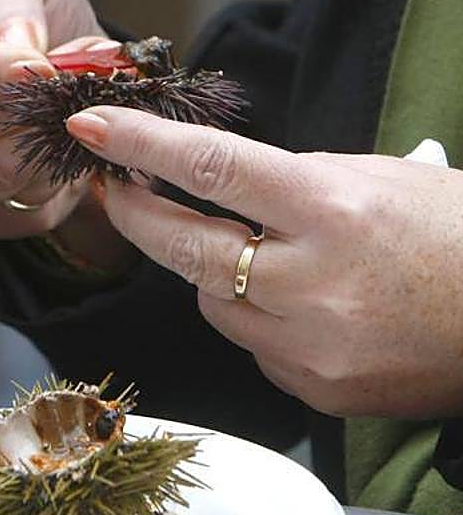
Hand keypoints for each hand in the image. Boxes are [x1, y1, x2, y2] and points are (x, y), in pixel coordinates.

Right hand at [0, 0, 106, 240]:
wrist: (45, 75)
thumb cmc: (16, 14)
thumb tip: (17, 45)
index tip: (39, 64)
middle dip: (28, 107)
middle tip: (81, 78)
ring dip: (50, 140)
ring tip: (76, 103)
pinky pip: (21, 209)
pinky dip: (58, 175)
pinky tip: (66, 140)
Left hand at [67, 105, 462, 417]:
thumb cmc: (457, 235)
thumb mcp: (381, 177)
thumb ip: (292, 180)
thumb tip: (214, 181)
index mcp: (333, 210)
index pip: (210, 168)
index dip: (139, 144)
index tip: (90, 125)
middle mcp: (314, 283)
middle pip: (184, 248)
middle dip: (135, 215)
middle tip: (112, 189)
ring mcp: (311, 346)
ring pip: (213, 302)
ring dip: (214, 273)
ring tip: (265, 255)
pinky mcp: (315, 389)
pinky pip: (253, 346)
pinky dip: (259, 319)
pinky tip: (307, 306)